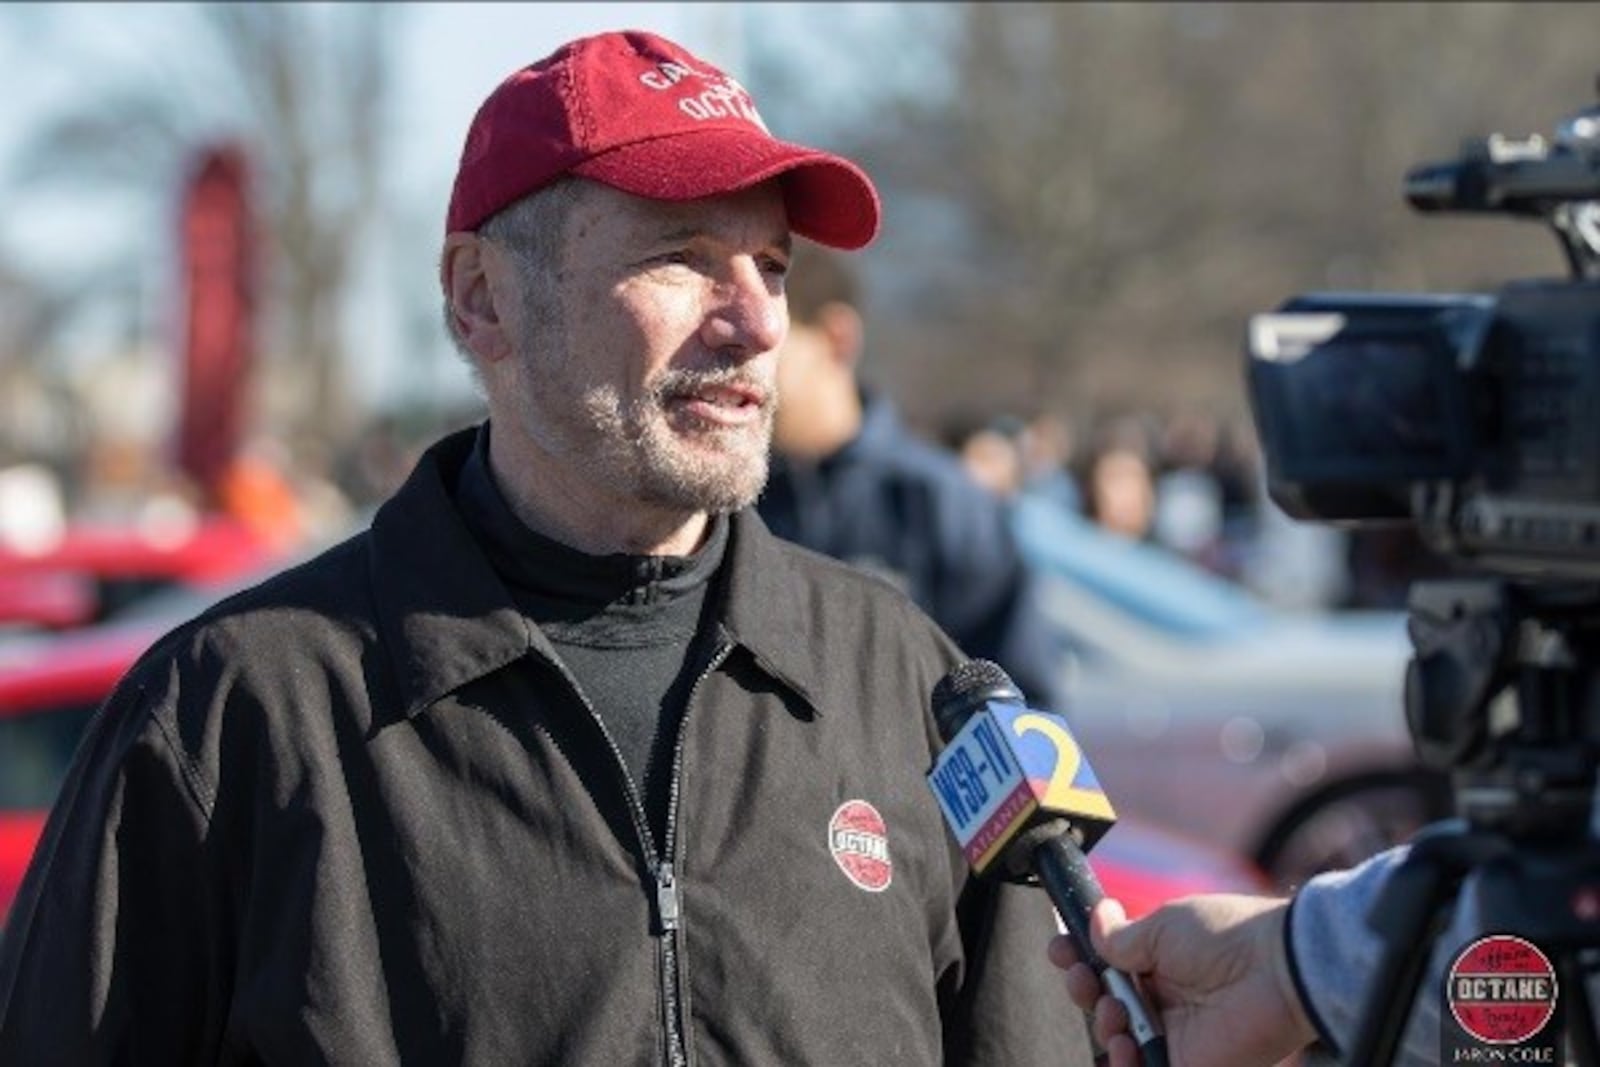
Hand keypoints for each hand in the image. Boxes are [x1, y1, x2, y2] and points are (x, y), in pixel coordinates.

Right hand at [1048, 894, 1317, 1066]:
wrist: (1275, 970)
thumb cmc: (1224, 937)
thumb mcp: (1164, 926)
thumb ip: (1122, 936)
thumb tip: (1095, 918)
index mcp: (1157, 959)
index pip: (1105, 964)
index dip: (1078, 958)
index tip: (1060, 949)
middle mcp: (1162, 998)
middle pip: (1102, 1002)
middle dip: (1082, 989)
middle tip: (1084, 980)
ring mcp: (1173, 1034)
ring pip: (1115, 1039)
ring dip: (1103, 1025)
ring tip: (1116, 1014)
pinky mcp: (1186, 1063)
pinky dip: (1122, 1063)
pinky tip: (1125, 1044)